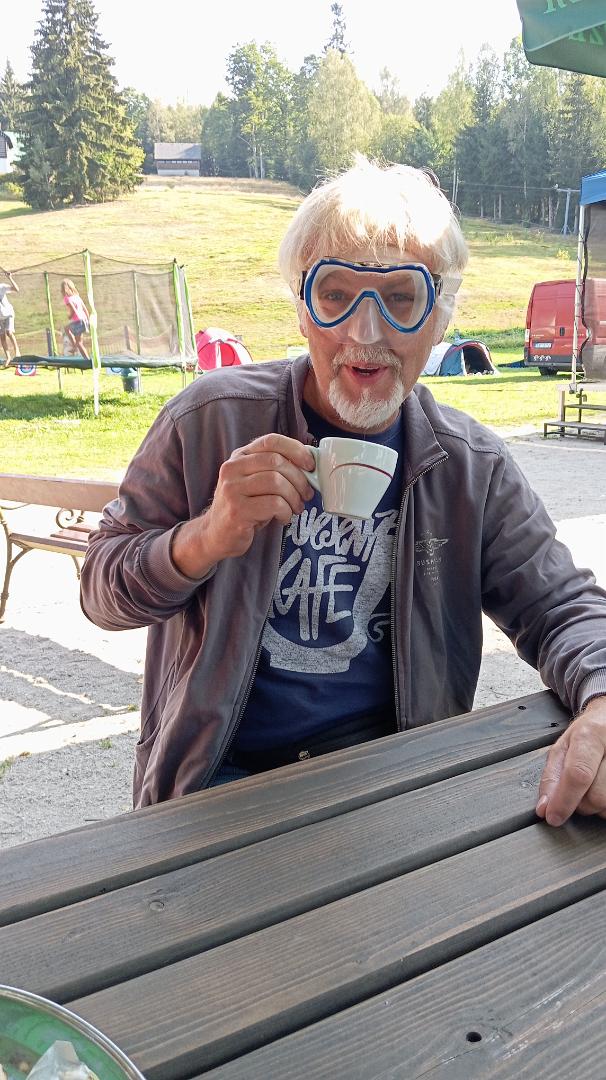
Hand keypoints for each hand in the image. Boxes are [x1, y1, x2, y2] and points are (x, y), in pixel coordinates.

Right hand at [171, 433, 314, 577]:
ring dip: (294, 497)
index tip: (309, 464)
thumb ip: (275, 470)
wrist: (216, 535)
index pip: (271, 441)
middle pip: (277, 462)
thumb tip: (309, 466)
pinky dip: (286, 512)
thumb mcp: (256, 483)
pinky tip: (283, 518)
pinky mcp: (237, 510)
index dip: (295, 449)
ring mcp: (232, 489)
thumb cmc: (244, 508)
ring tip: (295, 508)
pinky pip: (274, 504)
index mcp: (240, 457)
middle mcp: (232, 469)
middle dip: (299, 479)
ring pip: (277, 482)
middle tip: (306, 494)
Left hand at [536, 696, 605, 825]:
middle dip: (581, 803)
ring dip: (597, 806)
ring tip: (593, 788)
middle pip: (597, 796)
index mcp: (591, 735)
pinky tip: (603, 790)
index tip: (554, 817)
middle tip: (577, 791)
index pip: (578, 774)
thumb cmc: (588, 734)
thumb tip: (544, 808)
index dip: (564, 801)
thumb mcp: (562, 746)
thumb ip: (551, 777)